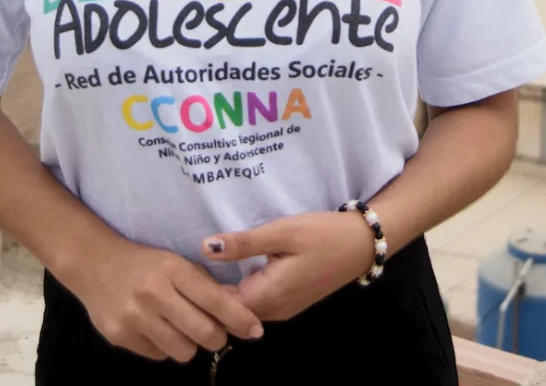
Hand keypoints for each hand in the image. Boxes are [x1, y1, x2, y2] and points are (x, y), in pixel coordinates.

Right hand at [62, 235, 263, 361]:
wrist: (94, 264)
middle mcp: (154, 294)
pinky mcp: (120, 336)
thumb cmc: (146, 264)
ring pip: (183, 351)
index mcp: (173, 270)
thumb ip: (205, 287)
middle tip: (214, 332)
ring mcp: (134, 317)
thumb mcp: (176, 263)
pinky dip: (164, 346)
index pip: (215, 300)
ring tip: (179, 328)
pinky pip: (159, 355)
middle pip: (204, 333)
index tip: (256, 330)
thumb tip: (241, 315)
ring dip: (189, 344)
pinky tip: (155, 328)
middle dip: (217, 337)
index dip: (240, 319)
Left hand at [201, 211, 376, 320]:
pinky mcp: (287, 301)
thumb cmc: (323, 235)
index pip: (221, 308)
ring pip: (242, 309)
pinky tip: (228, 272)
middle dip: (207, 295)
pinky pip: (255, 303)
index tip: (183, 271)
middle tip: (187, 268)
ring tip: (202, 269)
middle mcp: (273, 312)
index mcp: (269, 297)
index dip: (200, 292)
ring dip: (223, 293)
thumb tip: (204, 248)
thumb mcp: (281, 232)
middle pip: (229, 313)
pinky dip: (238, 292)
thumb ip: (243, 243)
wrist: (362, 244)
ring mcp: (282, 309)